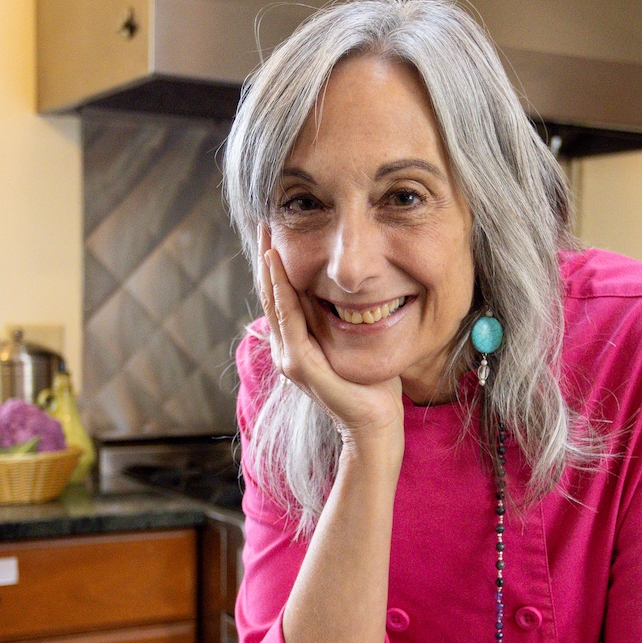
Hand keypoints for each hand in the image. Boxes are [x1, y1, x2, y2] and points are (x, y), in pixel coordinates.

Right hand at [257, 224, 403, 450]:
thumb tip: (356, 292)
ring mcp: (288, 357)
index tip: (277, 228)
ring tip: (267, 232)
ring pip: (273, 301)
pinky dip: (280, 288)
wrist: (375, 424)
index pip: (282, 295)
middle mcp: (285, 348)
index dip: (276, 262)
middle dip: (267, 254)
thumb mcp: (357, 342)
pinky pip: (286, 318)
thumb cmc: (373, 387)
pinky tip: (278, 263)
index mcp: (297, 342)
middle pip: (271, 293)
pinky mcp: (299, 364)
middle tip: (266, 218)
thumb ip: (346, 319)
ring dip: (269, 265)